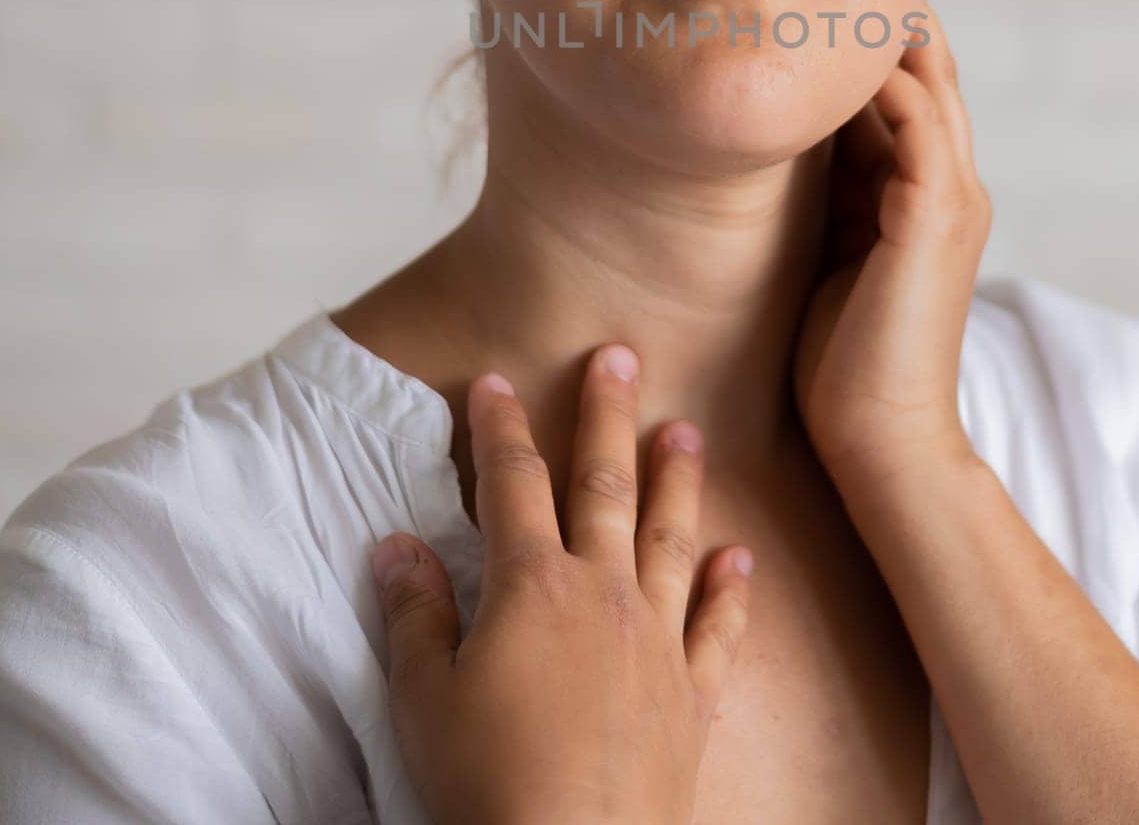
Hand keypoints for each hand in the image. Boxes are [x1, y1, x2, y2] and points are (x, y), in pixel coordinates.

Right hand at [369, 344, 754, 824]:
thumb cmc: (487, 782)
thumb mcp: (426, 700)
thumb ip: (415, 615)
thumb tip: (396, 545)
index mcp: (533, 586)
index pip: (511, 484)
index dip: (500, 428)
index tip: (495, 381)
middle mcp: (603, 594)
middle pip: (604, 484)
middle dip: (607, 415)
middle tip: (621, 356)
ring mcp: (656, 640)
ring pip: (670, 538)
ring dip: (678, 480)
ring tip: (687, 431)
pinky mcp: (692, 694)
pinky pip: (718, 629)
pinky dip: (731, 591)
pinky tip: (742, 558)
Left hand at [793, 6, 990, 489]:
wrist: (881, 445)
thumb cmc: (845, 362)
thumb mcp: (833, 255)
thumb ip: (830, 196)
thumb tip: (784, 145)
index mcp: (930, 195)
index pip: (909, 92)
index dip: (869, 45)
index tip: (809, 1)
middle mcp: (953, 186)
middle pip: (927, 72)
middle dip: (882, 20)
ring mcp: (951, 199)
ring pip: (926, 83)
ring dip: (881, 33)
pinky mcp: (933, 218)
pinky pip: (915, 124)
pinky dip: (880, 82)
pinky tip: (831, 55)